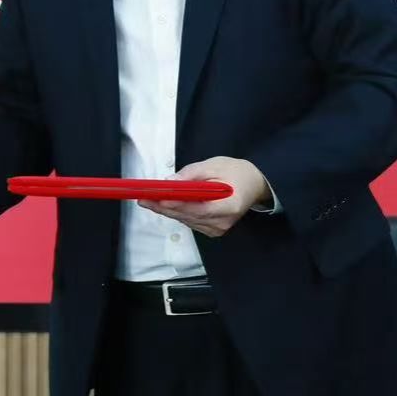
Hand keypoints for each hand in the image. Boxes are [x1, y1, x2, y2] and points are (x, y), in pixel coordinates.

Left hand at [139, 157, 270, 238]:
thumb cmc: (236, 172)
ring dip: (166, 210)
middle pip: (188, 216)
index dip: (178, 205)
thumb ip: (193, 174)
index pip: (200, 208)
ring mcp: (218, 229)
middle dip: (163, 207)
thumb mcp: (215, 165)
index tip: (159, 199)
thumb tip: (170, 182)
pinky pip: (190, 221)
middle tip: (143, 198)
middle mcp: (223, 222)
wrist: (253, 185)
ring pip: (186, 220)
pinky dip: (177, 213)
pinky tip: (163, 205)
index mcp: (229, 206)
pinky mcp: (212, 230)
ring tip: (147, 200)